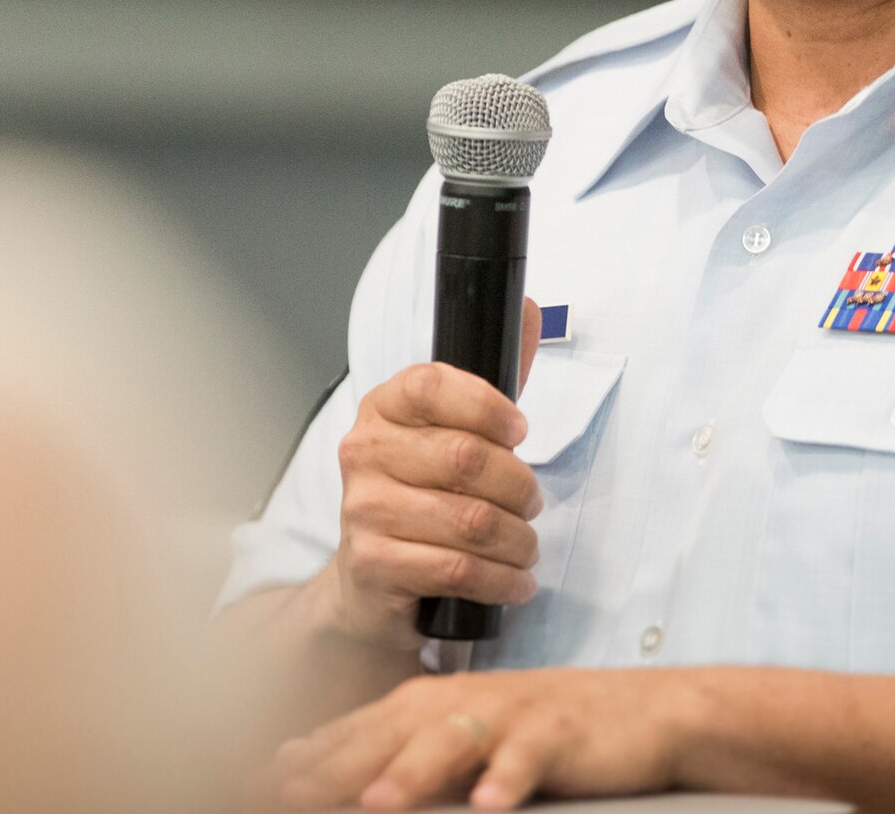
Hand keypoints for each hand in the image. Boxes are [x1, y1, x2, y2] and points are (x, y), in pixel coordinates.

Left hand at [259, 667, 696, 810]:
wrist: (647, 712)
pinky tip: (489, 805)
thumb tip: (328, 775)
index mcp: (435, 703)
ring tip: (377, 803)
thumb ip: (405, 751)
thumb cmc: (548, 731)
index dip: (304, 758)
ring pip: (453, 740)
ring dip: (413, 771)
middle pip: (389, 733)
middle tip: (287, 792)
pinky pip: (529, 757)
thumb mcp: (470, 736)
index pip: (355, 731)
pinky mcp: (560, 731)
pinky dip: (508, 779)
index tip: (252, 782)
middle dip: (336, 764)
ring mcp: (512, 714)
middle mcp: (465, 701)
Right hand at [309, 300, 544, 650]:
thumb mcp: (452, 435)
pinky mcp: (372, 565)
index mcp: (383, 408)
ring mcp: (362, 510)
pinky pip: (457, 569)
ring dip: (518, 540)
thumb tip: (531, 310)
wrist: (368, 584)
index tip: (519, 432)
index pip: (432, 384)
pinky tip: (514, 580)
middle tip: (532, 503)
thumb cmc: (419, 498)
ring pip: (469, 520)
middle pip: (465, 458)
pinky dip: (501, 579)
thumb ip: (493, 382)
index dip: (486, 406)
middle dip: (520, 487)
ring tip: (526, 547)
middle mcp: (363, 452)